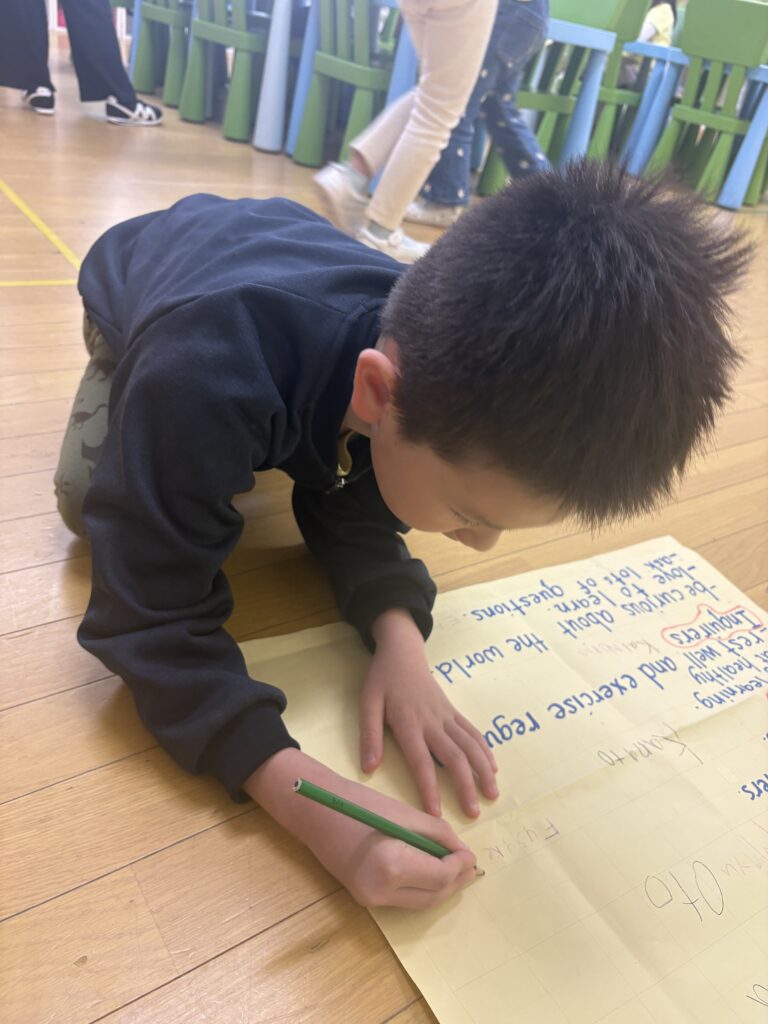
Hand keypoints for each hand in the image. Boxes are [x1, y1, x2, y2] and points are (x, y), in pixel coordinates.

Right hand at [244, 748, 476, 908]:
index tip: (470, 852)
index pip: (440, 877)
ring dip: (442, 887)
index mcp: (391, 866)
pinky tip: (432, 870)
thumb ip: (437, 835)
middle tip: (468, 862)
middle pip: (433, 896)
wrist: (315, 813)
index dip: (460, 866)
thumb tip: (462, 852)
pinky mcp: (366, 899)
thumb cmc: (359, 803)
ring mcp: (371, 900)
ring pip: (421, 902)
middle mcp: (381, 892)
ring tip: (455, 867)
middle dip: (455, 880)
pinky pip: (405, 898)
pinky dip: (423, 887)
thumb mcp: (404, 814)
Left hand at [363, 609, 497, 817]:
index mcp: (409, 723)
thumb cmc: (382, 680)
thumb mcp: (368, 704)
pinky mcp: (453, 711)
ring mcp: (446, 716)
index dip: (429, 789)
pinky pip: (473, 732)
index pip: (421, 762)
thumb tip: (368, 768)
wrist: (403, 652)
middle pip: (454, 757)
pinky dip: (485, 750)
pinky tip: (492, 768)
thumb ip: (370, 736)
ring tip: (492, 794)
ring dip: (482, 771)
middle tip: (473, 813)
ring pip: (470, 745)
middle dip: (466, 786)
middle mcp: (432, 722)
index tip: (437, 814)